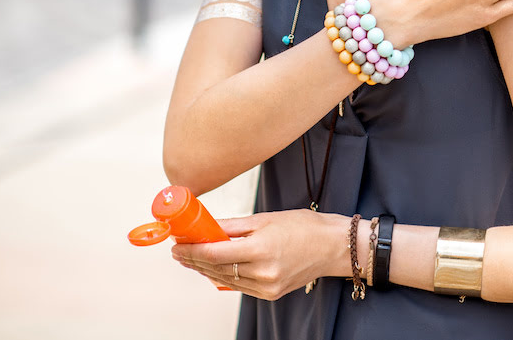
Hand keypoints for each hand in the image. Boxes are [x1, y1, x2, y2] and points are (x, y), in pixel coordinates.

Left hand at [171, 210, 344, 300]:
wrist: (334, 247)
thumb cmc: (305, 227)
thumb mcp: (266, 219)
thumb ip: (233, 226)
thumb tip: (206, 226)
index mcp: (262, 249)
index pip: (215, 253)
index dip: (192, 250)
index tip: (178, 245)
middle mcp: (263, 272)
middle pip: (217, 268)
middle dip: (194, 259)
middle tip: (179, 250)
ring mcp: (267, 286)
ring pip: (225, 279)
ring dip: (205, 269)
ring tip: (191, 258)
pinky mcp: (270, 294)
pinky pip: (239, 286)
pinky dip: (223, 276)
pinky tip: (214, 268)